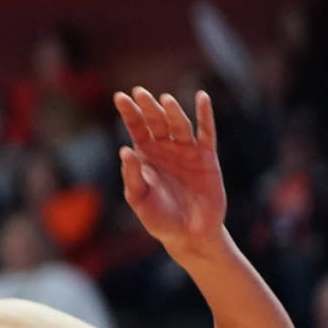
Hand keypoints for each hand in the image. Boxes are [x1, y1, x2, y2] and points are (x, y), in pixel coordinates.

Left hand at [114, 88, 227, 255]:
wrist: (189, 235)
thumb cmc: (158, 218)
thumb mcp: (139, 199)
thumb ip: (132, 176)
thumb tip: (124, 150)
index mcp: (145, 155)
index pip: (136, 127)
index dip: (129, 112)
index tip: (119, 97)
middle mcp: (165, 148)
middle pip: (156, 122)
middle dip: (148, 108)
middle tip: (139, 92)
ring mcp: (186, 151)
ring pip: (179, 125)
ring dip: (172, 111)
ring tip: (164, 99)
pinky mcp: (207, 157)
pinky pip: (206, 132)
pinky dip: (205, 115)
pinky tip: (202, 97)